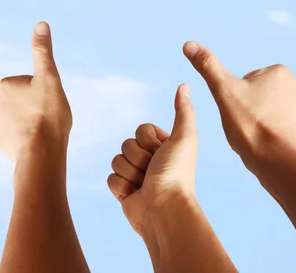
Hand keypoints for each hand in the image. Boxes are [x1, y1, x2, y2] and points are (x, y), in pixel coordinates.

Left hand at [0, 22, 71, 162]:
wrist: (41, 152)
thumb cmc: (48, 114)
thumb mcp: (50, 78)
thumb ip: (43, 51)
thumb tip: (41, 24)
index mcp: (6, 84)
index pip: (29, 82)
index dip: (42, 91)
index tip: (48, 101)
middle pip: (23, 99)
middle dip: (34, 106)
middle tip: (47, 115)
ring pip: (19, 117)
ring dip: (30, 121)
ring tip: (42, 129)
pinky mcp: (0, 142)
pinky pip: (15, 134)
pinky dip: (25, 137)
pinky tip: (35, 141)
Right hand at [108, 84, 197, 235]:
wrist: (164, 210)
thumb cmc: (176, 173)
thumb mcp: (183, 137)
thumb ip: (184, 111)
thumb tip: (185, 85)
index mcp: (163, 147)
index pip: (140, 131)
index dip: (147, 141)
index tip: (161, 153)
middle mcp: (150, 160)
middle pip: (126, 144)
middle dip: (137, 158)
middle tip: (152, 171)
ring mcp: (136, 175)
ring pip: (116, 160)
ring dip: (129, 173)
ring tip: (145, 185)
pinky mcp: (124, 191)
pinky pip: (110, 178)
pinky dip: (121, 186)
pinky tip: (135, 195)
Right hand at [183, 41, 295, 168]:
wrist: (277, 160)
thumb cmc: (248, 124)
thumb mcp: (223, 91)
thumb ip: (207, 65)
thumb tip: (189, 44)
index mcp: (278, 72)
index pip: (246, 82)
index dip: (236, 98)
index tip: (239, 112)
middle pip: (260, 97)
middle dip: (251, 109)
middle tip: (245, 125)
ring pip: (272, 113)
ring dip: (263, 122)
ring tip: (257, 137)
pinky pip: (286, 129)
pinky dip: (276, 136)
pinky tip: (270, 147)